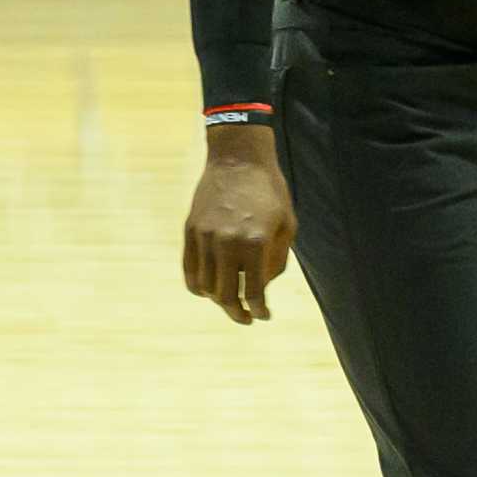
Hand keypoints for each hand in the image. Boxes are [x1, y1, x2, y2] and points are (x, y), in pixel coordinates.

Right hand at [183, 125, 295, 325]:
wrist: (239, 158)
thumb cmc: (269, 190)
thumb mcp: (287, 224)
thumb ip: (277, 260)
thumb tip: (263, 287)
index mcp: (256, 242)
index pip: (254, 291)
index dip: (259, 310)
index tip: (263, 316)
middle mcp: (227, 243)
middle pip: (226, 295)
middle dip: (238, 312)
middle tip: (246, 317)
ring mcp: (205, 237)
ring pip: (206, 286)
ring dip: (218, 300)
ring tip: (231, 301)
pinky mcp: (191, 231)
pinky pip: (190, 271)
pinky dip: (198, 286)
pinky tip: (210, 289)